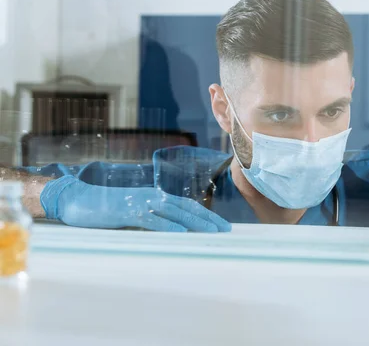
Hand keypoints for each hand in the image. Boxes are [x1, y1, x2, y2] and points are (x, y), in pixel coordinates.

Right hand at [41, 176, 230, 231]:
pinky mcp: (128, 211)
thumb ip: (153, 220)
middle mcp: (153, 197)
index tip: (222, 226)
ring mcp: (142, 203)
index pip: (187, 206)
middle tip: (226, 230)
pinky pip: (152, 220)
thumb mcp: (135, 214)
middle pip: (187, 208)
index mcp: (156, 197)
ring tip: (212, 232)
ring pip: (174, 213)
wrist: (79, 199)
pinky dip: (167, 226)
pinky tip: (180, 234)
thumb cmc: (108, 209)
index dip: (206, 215)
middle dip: (209, 219)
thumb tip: (173, 234)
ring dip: (195, 223)